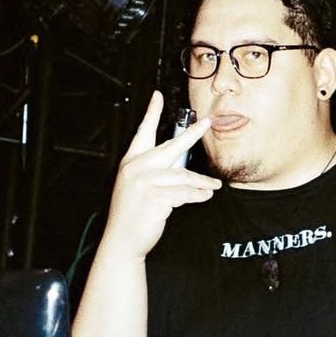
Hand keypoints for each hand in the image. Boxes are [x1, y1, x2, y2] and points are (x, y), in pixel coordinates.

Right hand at [99, 91, 220, 259]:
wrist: (122, 240)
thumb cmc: (133, 214)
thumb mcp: (138, 187)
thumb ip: (156, 172)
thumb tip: (183, 164)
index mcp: (131, 162)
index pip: (143, 132)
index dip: (151, 113)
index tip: (157, 96)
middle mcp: (136, 168)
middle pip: (171, 146)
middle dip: (192, 133)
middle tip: (207, 123)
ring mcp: (144, 182)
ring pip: (183, 176)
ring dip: (202, 182)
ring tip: (213, 186)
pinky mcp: (154, 198)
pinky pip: (184, 193)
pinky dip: (197, 195)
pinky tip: (204, 196)